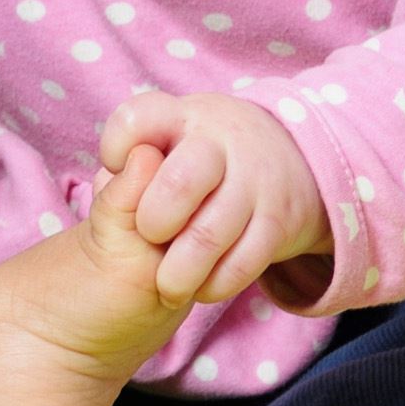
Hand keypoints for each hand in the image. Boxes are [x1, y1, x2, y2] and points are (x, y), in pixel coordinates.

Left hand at [99, 91, 330, 303]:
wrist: (290, 157)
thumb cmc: (202, 158)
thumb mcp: (168, 144)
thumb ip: (131, 168)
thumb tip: (114, 188)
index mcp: (181, 117)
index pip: (137, 119)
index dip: (115, 148)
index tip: (116, 167)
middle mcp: (220, 142)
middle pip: (179, 183)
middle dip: (154, 221)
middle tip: (148, 235)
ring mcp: (256, 180)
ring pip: (211, 233)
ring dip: (181, 271)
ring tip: (167, 286)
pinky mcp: (280, 219)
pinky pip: (245, 262)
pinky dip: (217, 284)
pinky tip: (203, 289)